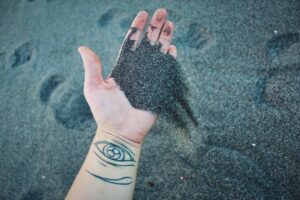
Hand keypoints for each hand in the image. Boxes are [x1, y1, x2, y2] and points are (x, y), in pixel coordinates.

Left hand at [78, 8, 175, 143]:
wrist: (119, 132)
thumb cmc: (105, 112)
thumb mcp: (94, 88)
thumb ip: (92, 67)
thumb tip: (82, 47)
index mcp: (123, 67)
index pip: (131, 43)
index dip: (137, 29)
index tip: (142, 14)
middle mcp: (137, 70)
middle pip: (148, 44)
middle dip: (155, 28)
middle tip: (162, 12)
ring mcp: (149, 79)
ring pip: (158, 54)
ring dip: (164, 38)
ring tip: (170, 24)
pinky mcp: (158, 89)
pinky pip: (166, 71)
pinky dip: (170, 59)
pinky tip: (172, 47)